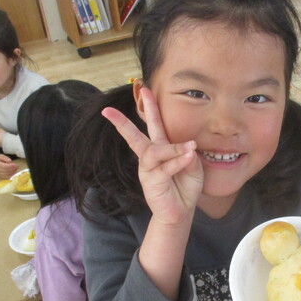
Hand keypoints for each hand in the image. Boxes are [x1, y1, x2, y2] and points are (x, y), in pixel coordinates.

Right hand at [0, 154, 17, 177]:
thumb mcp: (0, 156)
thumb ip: (5, 158)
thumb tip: (10, 161)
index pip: (4, 166)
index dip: (10, 166)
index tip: (16, 164)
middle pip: (6, 171)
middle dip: (13, 169)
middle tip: (17, 166)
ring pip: (6, 174)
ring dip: (12, 172)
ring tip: (16, 168)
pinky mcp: (0, 176)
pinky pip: (6, 177)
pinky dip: (10, 175)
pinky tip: (13, 172)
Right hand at [102, 87, 203, 225]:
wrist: (181, 210)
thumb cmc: (185, 186)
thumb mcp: (193, 165)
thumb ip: (188, 154)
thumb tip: (186, 148)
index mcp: (159, 149)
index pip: (153, 125)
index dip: (150, 108)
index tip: (145, 89)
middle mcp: (150, 157)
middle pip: (134, 137)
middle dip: (122, 123)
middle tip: (107, 111)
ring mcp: (148, 170)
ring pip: (155, 151)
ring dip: (173, 148)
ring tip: (190, 148)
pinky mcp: (152, 182)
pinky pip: (165, 168)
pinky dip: (178, 162)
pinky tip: (189, 157)